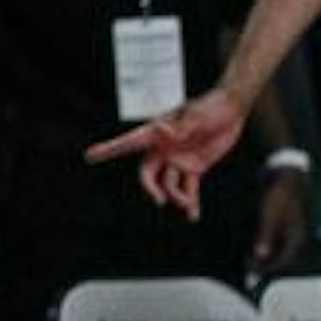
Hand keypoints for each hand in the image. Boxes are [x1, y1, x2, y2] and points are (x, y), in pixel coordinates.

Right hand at [88, 84, 247, 217]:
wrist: (231, 109)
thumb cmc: (210, 106)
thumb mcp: (196, 115)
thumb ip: (181, 126)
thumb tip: (164, 131)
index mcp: (157, 132)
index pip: (128, 142)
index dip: (108, 149)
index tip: (89, 156)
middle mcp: (163, 147)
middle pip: (147, 173)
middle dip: (151, 189)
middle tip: (160, 201)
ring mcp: (177, 159)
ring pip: (168, 185)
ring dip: (177, 197)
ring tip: (189, 206)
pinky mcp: (194, 167)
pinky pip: (188, 189)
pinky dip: (190, 202)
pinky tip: (193, 215)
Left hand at [250, 166, 309, 274]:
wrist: (289, 177)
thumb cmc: (280, 195)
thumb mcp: (270, 216)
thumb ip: (265, 237)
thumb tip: (260, 257)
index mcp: (296, 239)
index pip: (281, 263)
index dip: (264, 268)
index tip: (249, 268)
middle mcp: (298, 240)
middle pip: (281, 259)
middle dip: (264, 263)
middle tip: (247, 264)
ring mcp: (294, 234)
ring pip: (279, 251)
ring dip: (265, 255)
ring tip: (248, 255)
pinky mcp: (289, 228)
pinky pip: (278, 242)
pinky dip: (267, 245)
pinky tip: (255, 243)